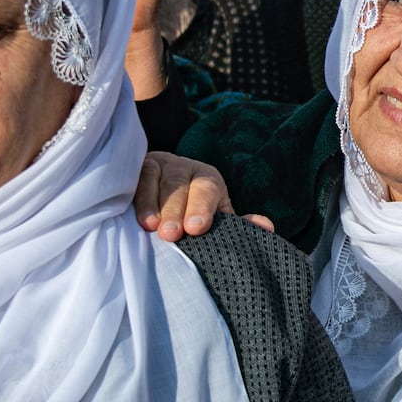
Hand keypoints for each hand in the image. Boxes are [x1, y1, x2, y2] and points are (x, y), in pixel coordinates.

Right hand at [135, 150, 275, 241]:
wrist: (163, 187)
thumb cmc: (193, 210)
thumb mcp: (215, 215)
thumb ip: (235, 224)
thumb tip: (267, 228)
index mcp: (209, 180)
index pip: (207, 190)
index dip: (202, 208)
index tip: (197, 228)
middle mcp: (185, 169)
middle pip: (180, 186)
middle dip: (175, 211)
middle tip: (171, 235)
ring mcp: (161, 166)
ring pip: (157, 180)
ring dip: (153, 204)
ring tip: (150, 228)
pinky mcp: (138, 168)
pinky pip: (136, 179)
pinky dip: (136, 196)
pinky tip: (134, 215)